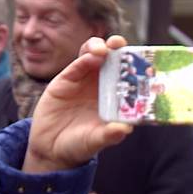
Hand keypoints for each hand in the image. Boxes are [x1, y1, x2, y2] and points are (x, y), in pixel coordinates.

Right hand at [23, 36, 132, 172]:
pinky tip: (91, 56)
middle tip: (120, 45)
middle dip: (118, 49)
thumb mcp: (96, 142)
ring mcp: (85, 81)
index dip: (134, 66)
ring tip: (105, 50)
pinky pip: (77, 65)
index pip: (129, 77)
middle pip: (113, 61)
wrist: (51, 148)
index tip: (141, 60)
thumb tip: (125, 129)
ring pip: (94, 56)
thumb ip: (109, 135)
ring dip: (100, 48)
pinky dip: (84, 59)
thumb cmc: (80, 145)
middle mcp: (103, 87)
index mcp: (116, 99)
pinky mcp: (66, 80)